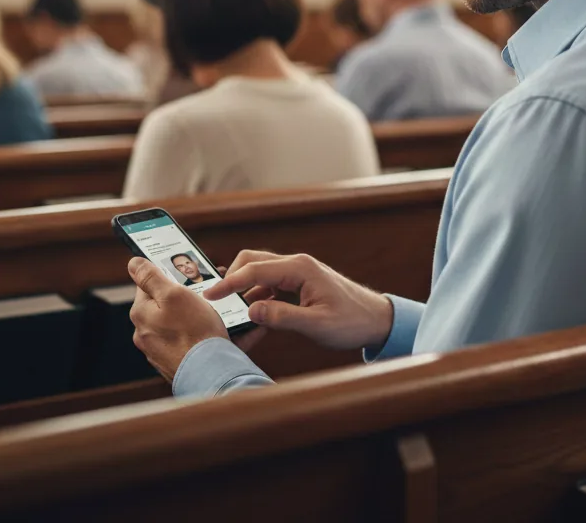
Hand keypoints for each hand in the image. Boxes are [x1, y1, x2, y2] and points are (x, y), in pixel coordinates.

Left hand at [128, 257, 226, 382]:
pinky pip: (184, 340)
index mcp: (141, 313)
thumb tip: (133, 263)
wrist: (210, 373)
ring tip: (212, 313)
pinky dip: (195, 334)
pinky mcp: (173, 362)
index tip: (184, 274)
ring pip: (174, 322)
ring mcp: (158, 350)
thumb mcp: (174, 294)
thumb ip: (151, 277)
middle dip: (181, 295)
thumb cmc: (194, 331)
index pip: (148, 283)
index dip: (167, 275)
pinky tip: (212, 332)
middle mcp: (144, 333)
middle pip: (162, 303)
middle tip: (204, 292)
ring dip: (190, 315)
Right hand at [205, 250, 392, 350]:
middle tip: (216, 300)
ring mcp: (299, 270)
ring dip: (244, 285)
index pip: (254, 269)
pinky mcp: (301, 280)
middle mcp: (297, 263)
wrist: (376, 319)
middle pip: (253, 260)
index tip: (209, 296)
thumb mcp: (316, 325)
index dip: (228, 283)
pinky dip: (256, 291)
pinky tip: (253, 310)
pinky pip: (271, 280)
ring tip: (229, 308)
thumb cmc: (351, 322)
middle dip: (232, 277)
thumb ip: (283, 317)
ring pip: (260, 269)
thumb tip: (251, 310)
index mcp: (300, 269)